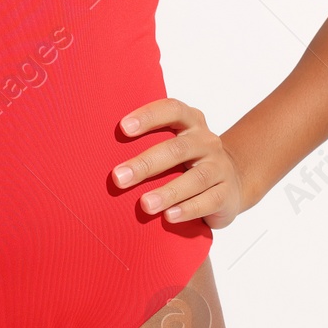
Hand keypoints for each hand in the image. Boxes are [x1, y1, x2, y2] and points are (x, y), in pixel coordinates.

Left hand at [112, 99, 253, 228]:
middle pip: (177, 149)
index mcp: (191, 123)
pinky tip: (169, 217)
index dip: (149, 116)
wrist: (232, 181)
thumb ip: (147, 143)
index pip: (172, 110)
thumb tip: (96, 152)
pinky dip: (188, 209)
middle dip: (146, 163)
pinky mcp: (226, 193)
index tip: (123, 128)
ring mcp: (219, 167)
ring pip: (195, 178)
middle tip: (118, 177)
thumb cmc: (187, 161)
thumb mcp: (173, 144)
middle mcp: (206, 142)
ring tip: (145, 204)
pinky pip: (209, 201)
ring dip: (168, 192)